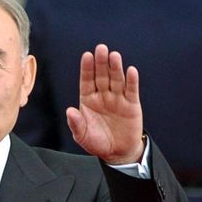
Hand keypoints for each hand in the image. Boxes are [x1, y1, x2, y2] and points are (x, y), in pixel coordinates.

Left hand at [68, 43, 143, 163]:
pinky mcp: (131, 105)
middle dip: (101, 63)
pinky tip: (131, 70)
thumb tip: (69, 111)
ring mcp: (118, 99)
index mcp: (88, 100)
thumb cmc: (97, 142)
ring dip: (116, 68)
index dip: (87, 68)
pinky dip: (132, 81)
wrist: (117, 153)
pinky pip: (131, 91)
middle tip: (101, 48)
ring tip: (114, 56)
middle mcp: (103, 96)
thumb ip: (76, 123)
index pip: (87, 81)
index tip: (86, 55)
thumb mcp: (82, 135)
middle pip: (102, 76)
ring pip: (117, 80)